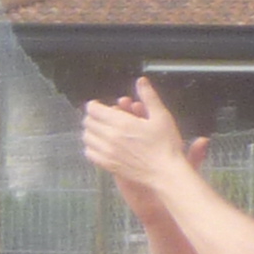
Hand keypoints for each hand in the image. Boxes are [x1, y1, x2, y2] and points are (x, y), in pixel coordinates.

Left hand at [78, 78, 199, 200]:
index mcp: (122, 123)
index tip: (99, 105)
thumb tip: (141, 81)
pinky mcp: (107, 165)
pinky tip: (101, 145)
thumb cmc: (166, 145)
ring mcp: (107, 152)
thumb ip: (149, 97)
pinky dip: (91, 147)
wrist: (165, 172)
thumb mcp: (161, 116)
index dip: (94, 105)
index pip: (94, 109)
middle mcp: (110, 137)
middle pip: (88, 122)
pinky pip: (89, 153)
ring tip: (101, 130)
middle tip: (102, 117)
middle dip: (93, 117)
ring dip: (91, 131)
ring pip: (87, 137)